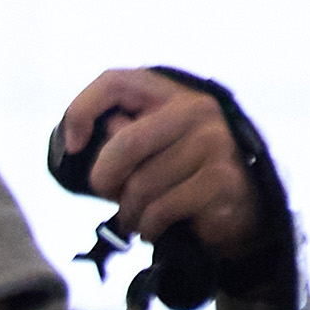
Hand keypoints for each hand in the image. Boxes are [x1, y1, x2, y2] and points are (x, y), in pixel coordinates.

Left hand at [58, 68, 262, 257]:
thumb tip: (97, 133)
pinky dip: (149, 227)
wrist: (236, 215)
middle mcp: (197, 110)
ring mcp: (213, 143)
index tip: (72, 145)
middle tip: (113, 197)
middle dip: (105, 181)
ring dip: (131, 213)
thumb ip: (120, 136)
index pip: (115, 82)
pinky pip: (159, 210)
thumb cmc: (179, 181)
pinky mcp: (220, 179)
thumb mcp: (146, 154)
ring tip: (143, 216)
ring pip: (140, 186)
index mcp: (173, 95)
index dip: (81, 110)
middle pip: (123, 145)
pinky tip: (159, 227)